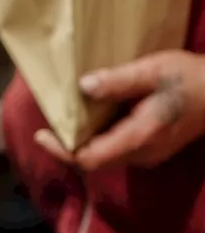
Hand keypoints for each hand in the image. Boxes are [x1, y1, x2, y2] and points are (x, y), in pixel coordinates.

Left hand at [33, 50, 204, 170]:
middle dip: (67, 146)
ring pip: (103, 158)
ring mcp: (147, 156)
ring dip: (82, 143)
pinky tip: (91, 119)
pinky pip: (115, 151)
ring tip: (64, 120)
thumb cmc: (191, 79)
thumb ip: (119, 80)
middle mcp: (141, 154)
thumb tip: (84, 86)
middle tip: (49, 125)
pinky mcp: (150, 150)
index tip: (41, 135)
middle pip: (92, 161)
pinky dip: (98, 139)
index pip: (89, 158)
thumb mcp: (155, 70)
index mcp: (138, 138)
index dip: (61, 151)